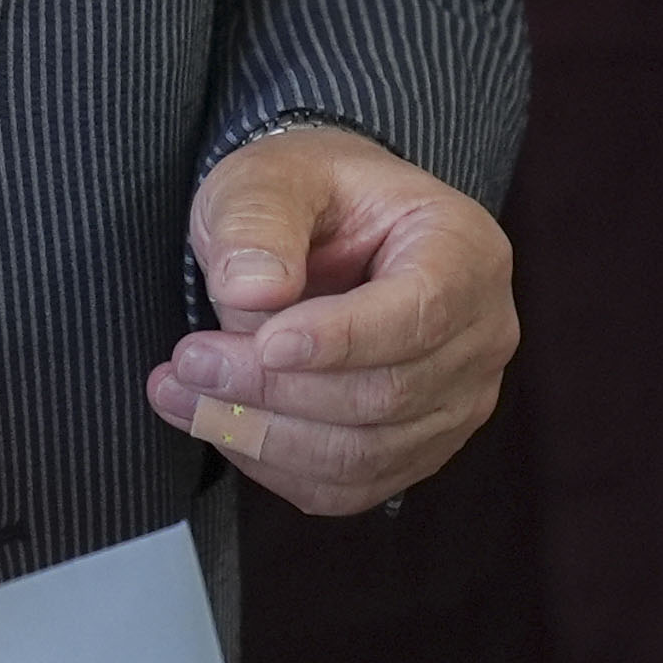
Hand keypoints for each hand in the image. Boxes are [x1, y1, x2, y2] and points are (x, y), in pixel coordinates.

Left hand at [145, 126, 515, 515]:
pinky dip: (276, 468)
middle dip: (275, 389)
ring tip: (181, 394)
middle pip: (388, 394)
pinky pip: (350, 487)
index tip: (262, 343)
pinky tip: (220, 425)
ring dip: (262, 436)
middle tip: (189, 362)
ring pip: (365, 453)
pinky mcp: (419, 448)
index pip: (421, 312)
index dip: (341, 339)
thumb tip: (252, 291)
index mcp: (465, 250)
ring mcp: (458, 401)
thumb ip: (258, 220)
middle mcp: (482, 333)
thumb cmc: (308, 194)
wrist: (326, 228)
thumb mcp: (270, 175)